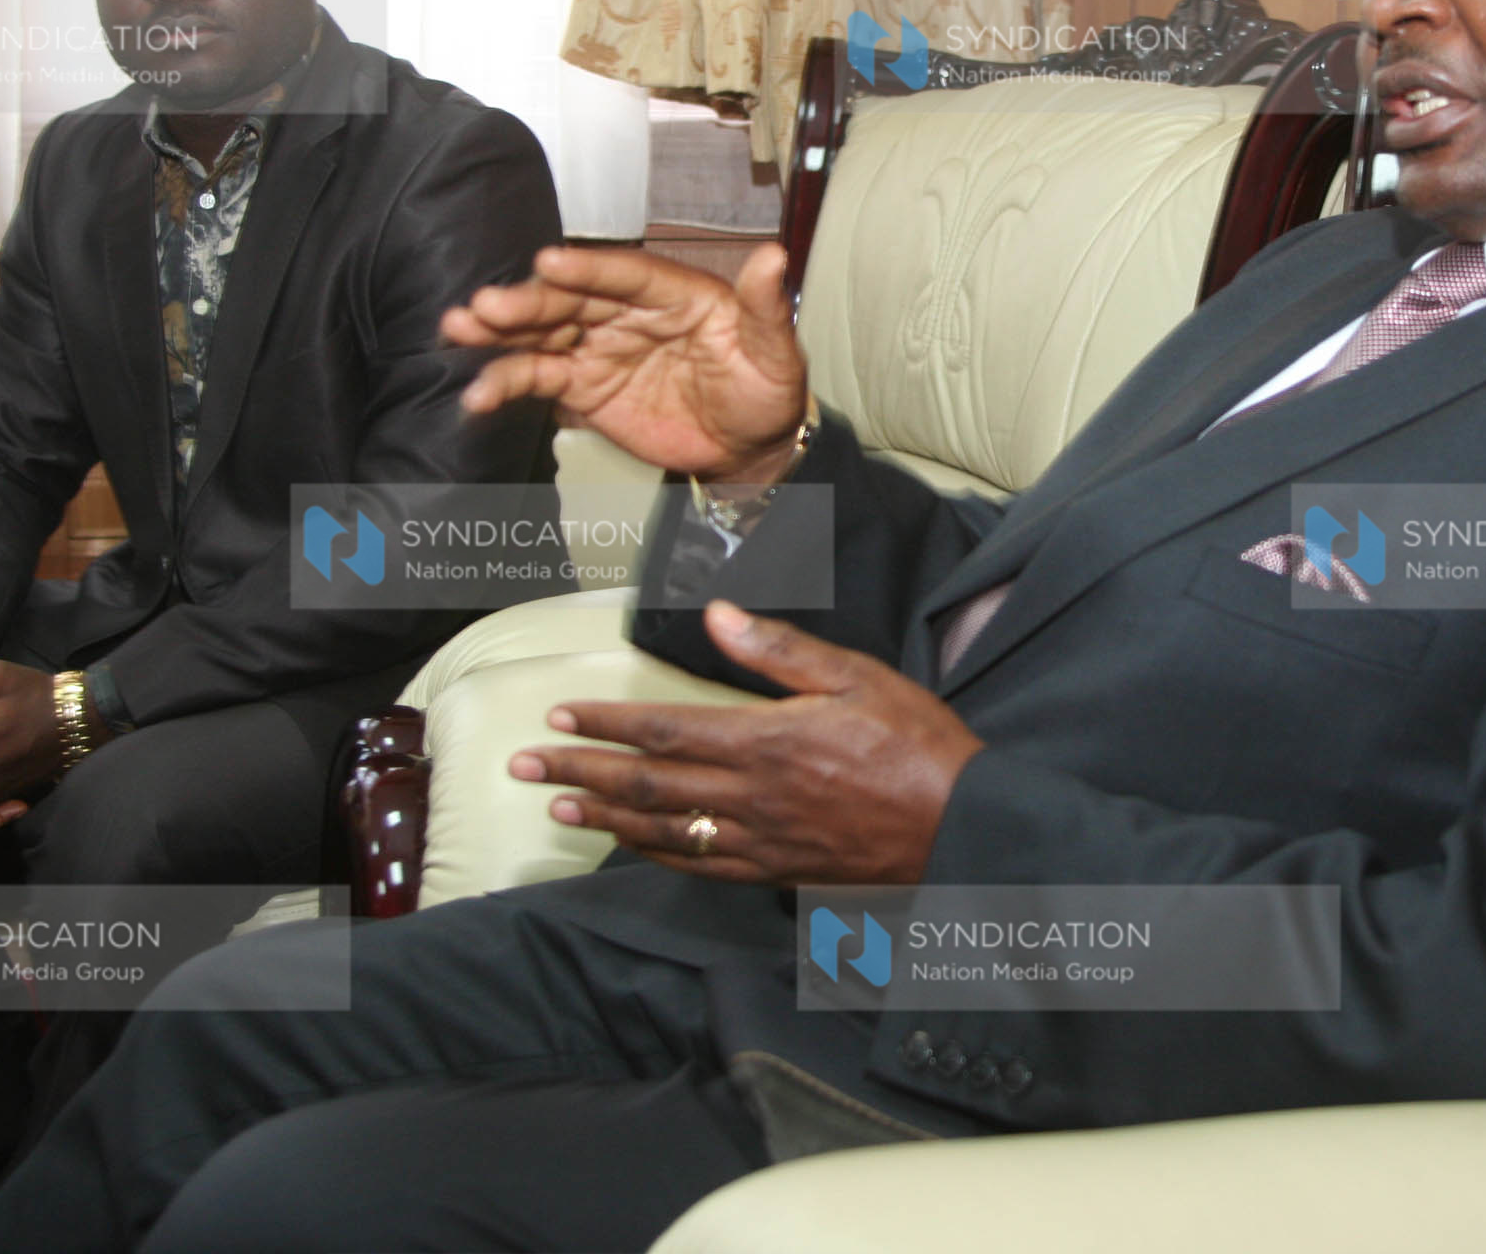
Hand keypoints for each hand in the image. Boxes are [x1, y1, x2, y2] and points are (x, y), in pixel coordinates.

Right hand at [443, 244, 807, 483]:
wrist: (748, 447)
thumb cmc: (765, 390)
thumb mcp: (775, 352)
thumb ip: (765, 307)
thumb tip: (775, 258)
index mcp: (672, 292)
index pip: (625, 274)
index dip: (588, 269)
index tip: (550, 262)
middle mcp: (628, 312)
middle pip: (571, 300)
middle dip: (527, 301)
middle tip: (486, 304)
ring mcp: (600, 347)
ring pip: (543, 332)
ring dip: (500, 331)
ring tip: (459, 329)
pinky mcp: (582, 386)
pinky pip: (539, 379)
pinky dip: (505, 384)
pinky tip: (478, 393)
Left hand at [508, 601, 985, 884]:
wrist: (963, 828)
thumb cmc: (917, 745)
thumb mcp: (857, 677)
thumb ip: (780, 650)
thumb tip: (718, 613)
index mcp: (767, 741)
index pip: (664, 729)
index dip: (605, 722)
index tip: (560, 713)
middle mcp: (751, 797)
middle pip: (645, 783)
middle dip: (578, 769)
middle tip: (523, 763)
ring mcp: (760, 841)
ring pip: (661, 830)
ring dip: (602, 814)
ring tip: (557, 802)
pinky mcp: (776, 872)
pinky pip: (699, 867)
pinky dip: (655, 854)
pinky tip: (629, 845)